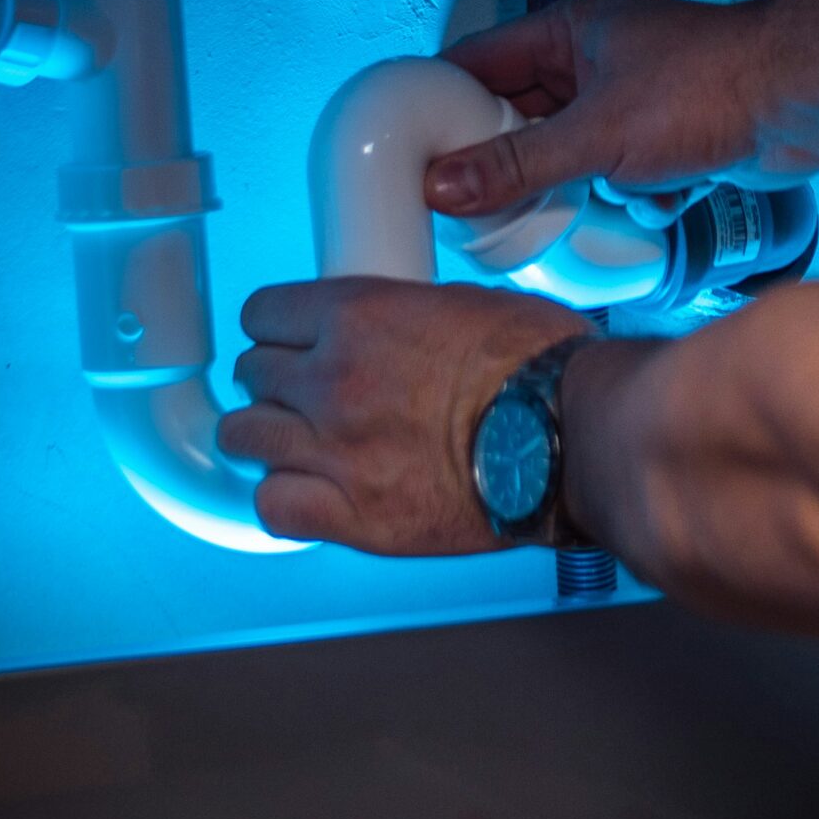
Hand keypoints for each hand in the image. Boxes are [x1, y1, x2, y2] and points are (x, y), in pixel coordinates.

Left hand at [222, 278, 582, 551]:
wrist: (573, 437)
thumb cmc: (540, 368)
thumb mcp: (465, 302)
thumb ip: (404, 315)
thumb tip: (392, 327)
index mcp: (358, 315)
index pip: (263, 313)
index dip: (276, 327)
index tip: (289, 339)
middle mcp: (332, 380)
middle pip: (252, 375)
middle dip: (276, 381)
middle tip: (306, 393)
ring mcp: (335, 450)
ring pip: (245, 438)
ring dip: (269, 437)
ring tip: (299, 443)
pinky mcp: (354, 516)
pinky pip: (273, 507)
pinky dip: (285, 499)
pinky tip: (310, 493)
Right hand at [425, 0, 818, 221]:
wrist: (800, 99)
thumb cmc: (710, 85)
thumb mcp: (595, 136)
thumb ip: (518, 165)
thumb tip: (444, 186)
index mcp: (565, 35)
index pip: (476, 64)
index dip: (440, 106)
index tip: (412, 153)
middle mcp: (592, 61)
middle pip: (519, 117)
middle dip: (507, 163)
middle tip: (475, 207)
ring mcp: (629, 100)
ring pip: (569, 153)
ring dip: (573, 186)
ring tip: (569, 208)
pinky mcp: (665, 137)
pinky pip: (617, 174)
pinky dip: (628, 196)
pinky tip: (648, 202)